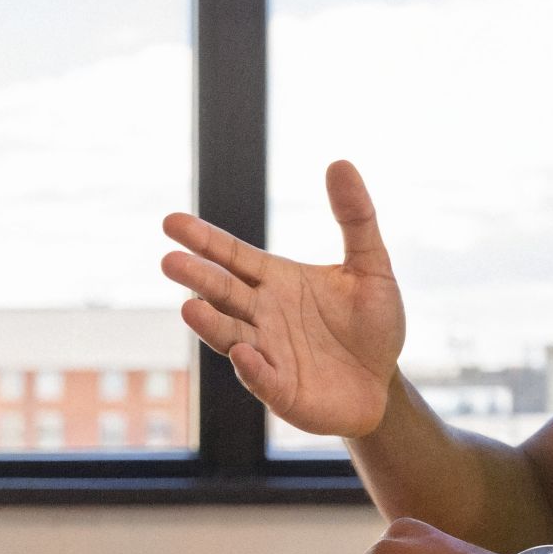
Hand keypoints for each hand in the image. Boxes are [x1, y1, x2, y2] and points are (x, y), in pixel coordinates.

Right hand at [159, 160, 404, 436]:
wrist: (383, 383)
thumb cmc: (372, 323)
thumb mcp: (371, 266)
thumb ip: (356, 218)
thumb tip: (341, 162)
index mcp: (275, 281)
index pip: (232, 256)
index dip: (203, 240)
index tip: (172, 222)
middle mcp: (262, 314)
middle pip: (222, 291)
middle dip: (197, 277)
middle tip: (170, 261)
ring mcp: (267, 353)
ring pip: (229, 334)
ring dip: (210, 323)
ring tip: (190, 307)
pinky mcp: (280, 390)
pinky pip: (261, 377)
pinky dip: (251, 366)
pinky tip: (244, 352)